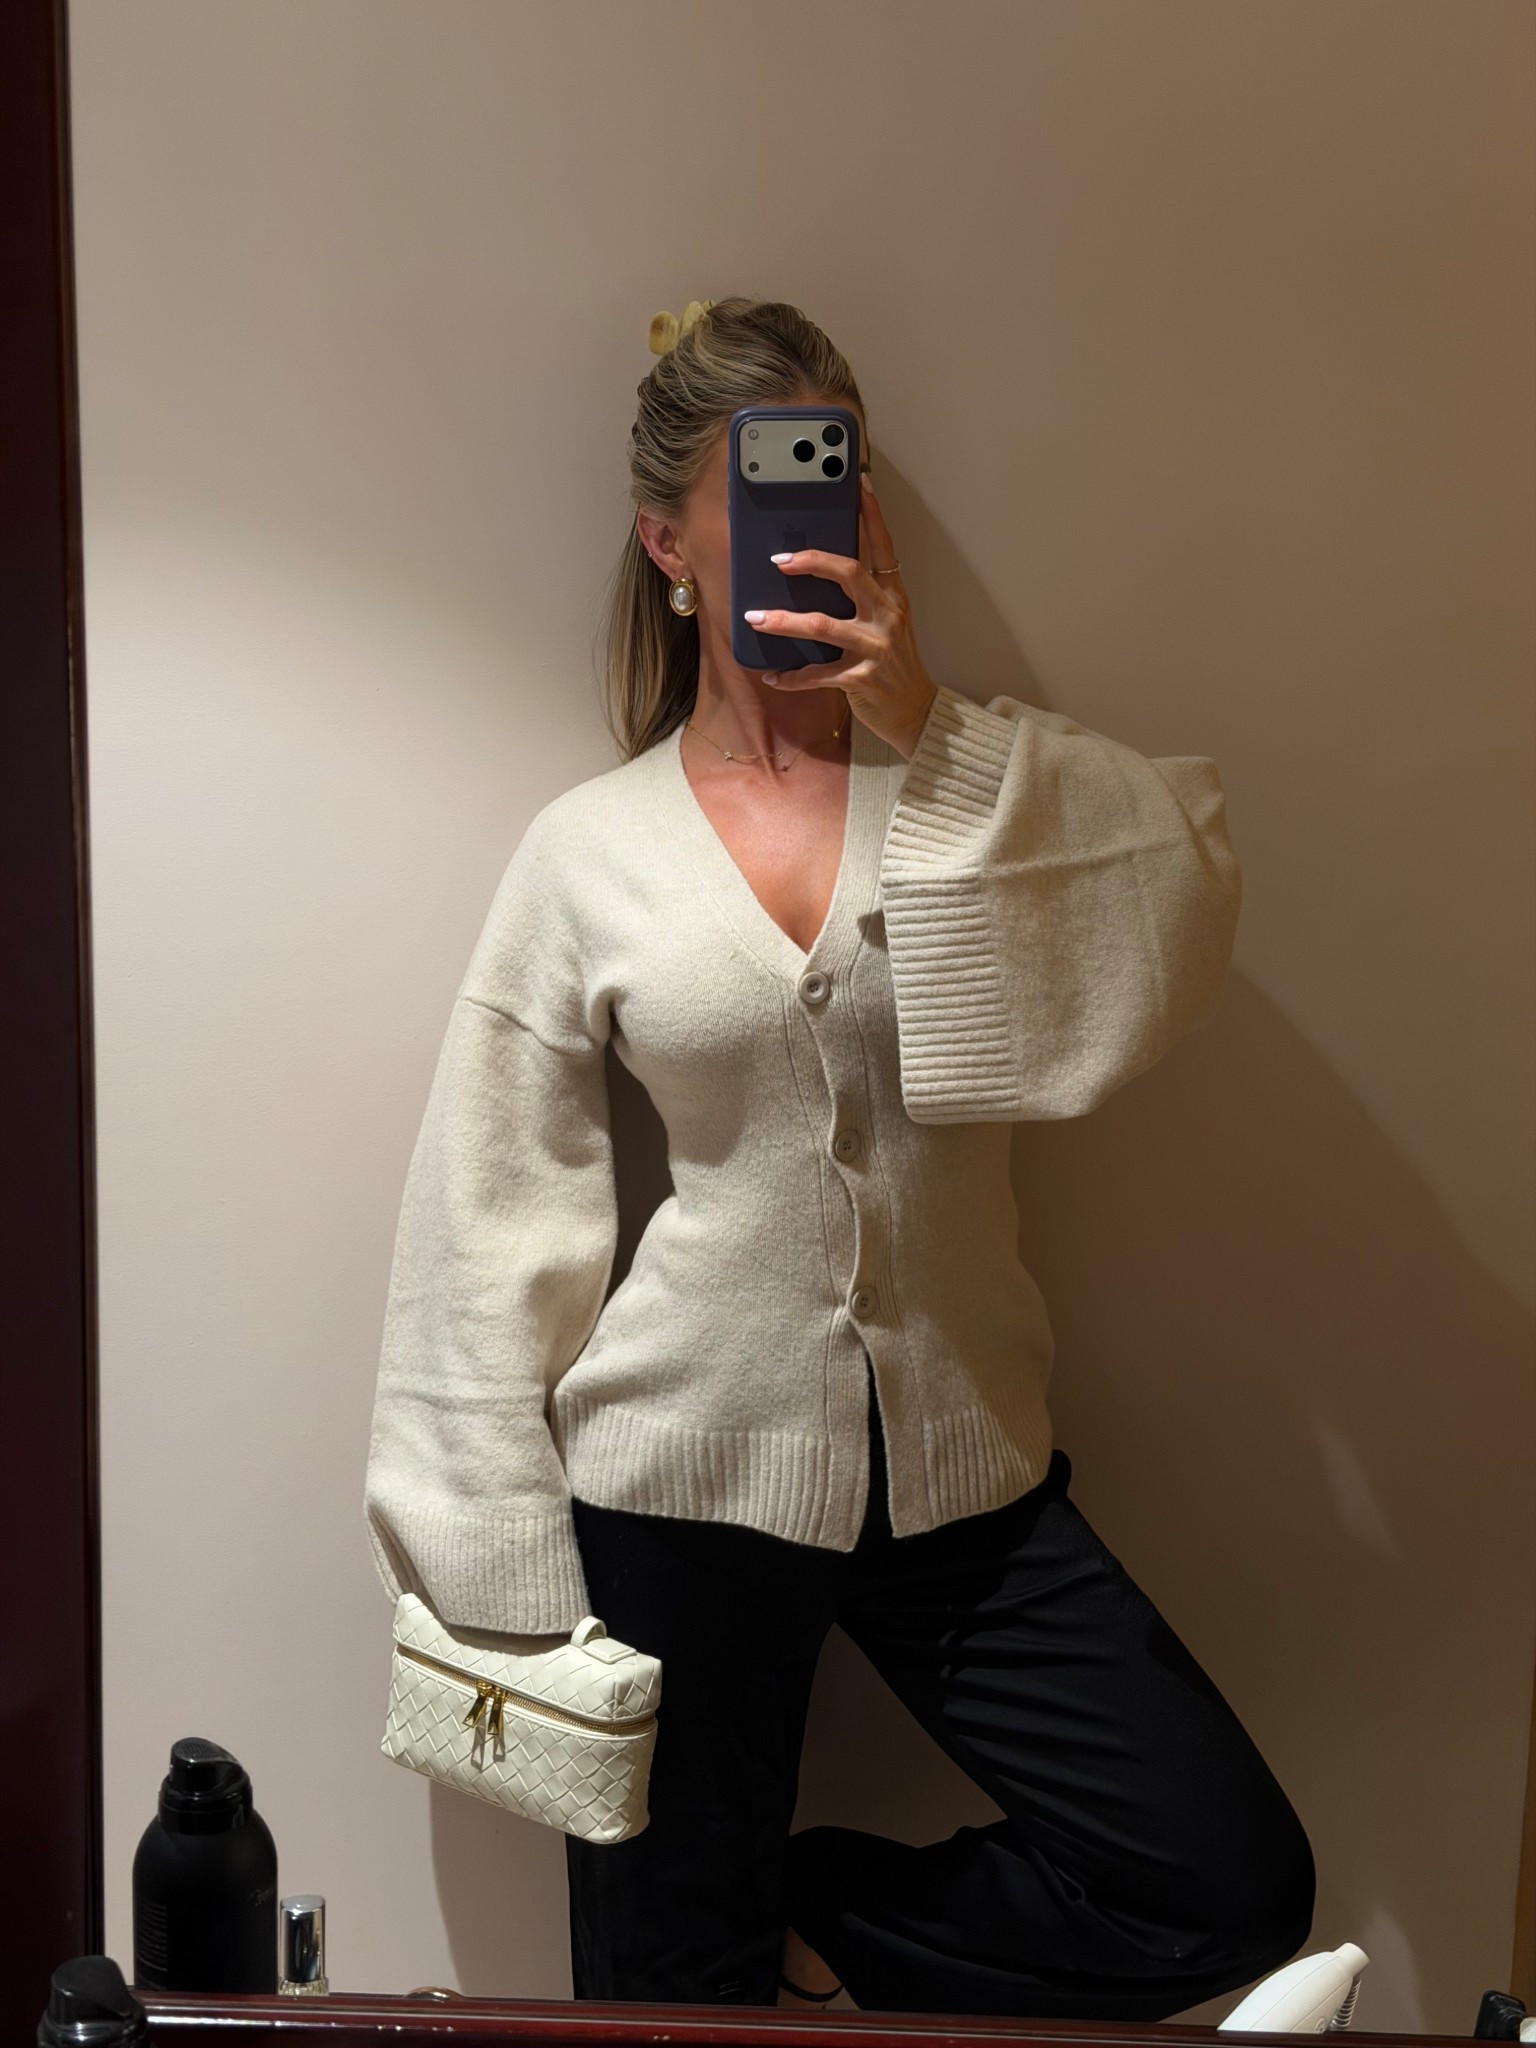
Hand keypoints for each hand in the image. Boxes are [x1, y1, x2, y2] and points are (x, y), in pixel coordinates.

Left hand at [743, 471, 938, 760]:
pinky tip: (772, 676)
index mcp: (893, 597)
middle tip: (779, 560)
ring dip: (784, 620)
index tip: (859, 484)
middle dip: (811, 561)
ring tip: (755, 617)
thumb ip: (862, 601)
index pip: (884, 547)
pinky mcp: (861, 679)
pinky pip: (817, 674)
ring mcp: (875, 647)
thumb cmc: (894, 666)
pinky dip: (791, 677)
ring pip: (823, 624)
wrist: (916, 712)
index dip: (872, 515)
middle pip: (849, 574)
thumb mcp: (887, 626)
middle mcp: (887, 616)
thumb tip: (818, 577)